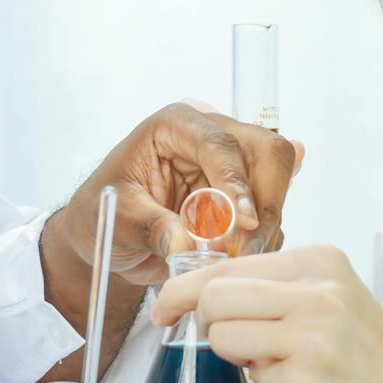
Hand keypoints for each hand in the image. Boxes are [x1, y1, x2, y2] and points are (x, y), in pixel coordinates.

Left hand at [47, 102, 303, 286]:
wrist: (110, 235)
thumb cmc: (104, 212)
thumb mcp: (118, 219)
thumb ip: (150, 227)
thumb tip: (184, 243)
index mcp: (176, 125)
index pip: (220, 143)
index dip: (236, 182)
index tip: (242, 222)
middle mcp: (211, 136)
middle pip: (266, 153)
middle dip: (262, 203)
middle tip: (242, 248)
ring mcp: (233, 164)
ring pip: (277, 183)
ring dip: (264, 226)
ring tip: (229, 257)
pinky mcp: (245, 193)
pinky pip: (271, 211)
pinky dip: (263, 237)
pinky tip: (235, 254)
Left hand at [151, 245, 382, 382]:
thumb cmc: (369, 362)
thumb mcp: (331, 303)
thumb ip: (275, 292)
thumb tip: (199, 295)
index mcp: (319, 260)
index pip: (227, 264)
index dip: (183, 289)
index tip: (164, 310)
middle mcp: (317, 287)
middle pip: (213, 294)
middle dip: (204, 324)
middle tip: (227, 347)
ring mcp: (312, 331)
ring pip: (221, 330)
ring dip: (232, 354)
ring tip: (272, 365)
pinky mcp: (307, 376)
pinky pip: (249, 373)